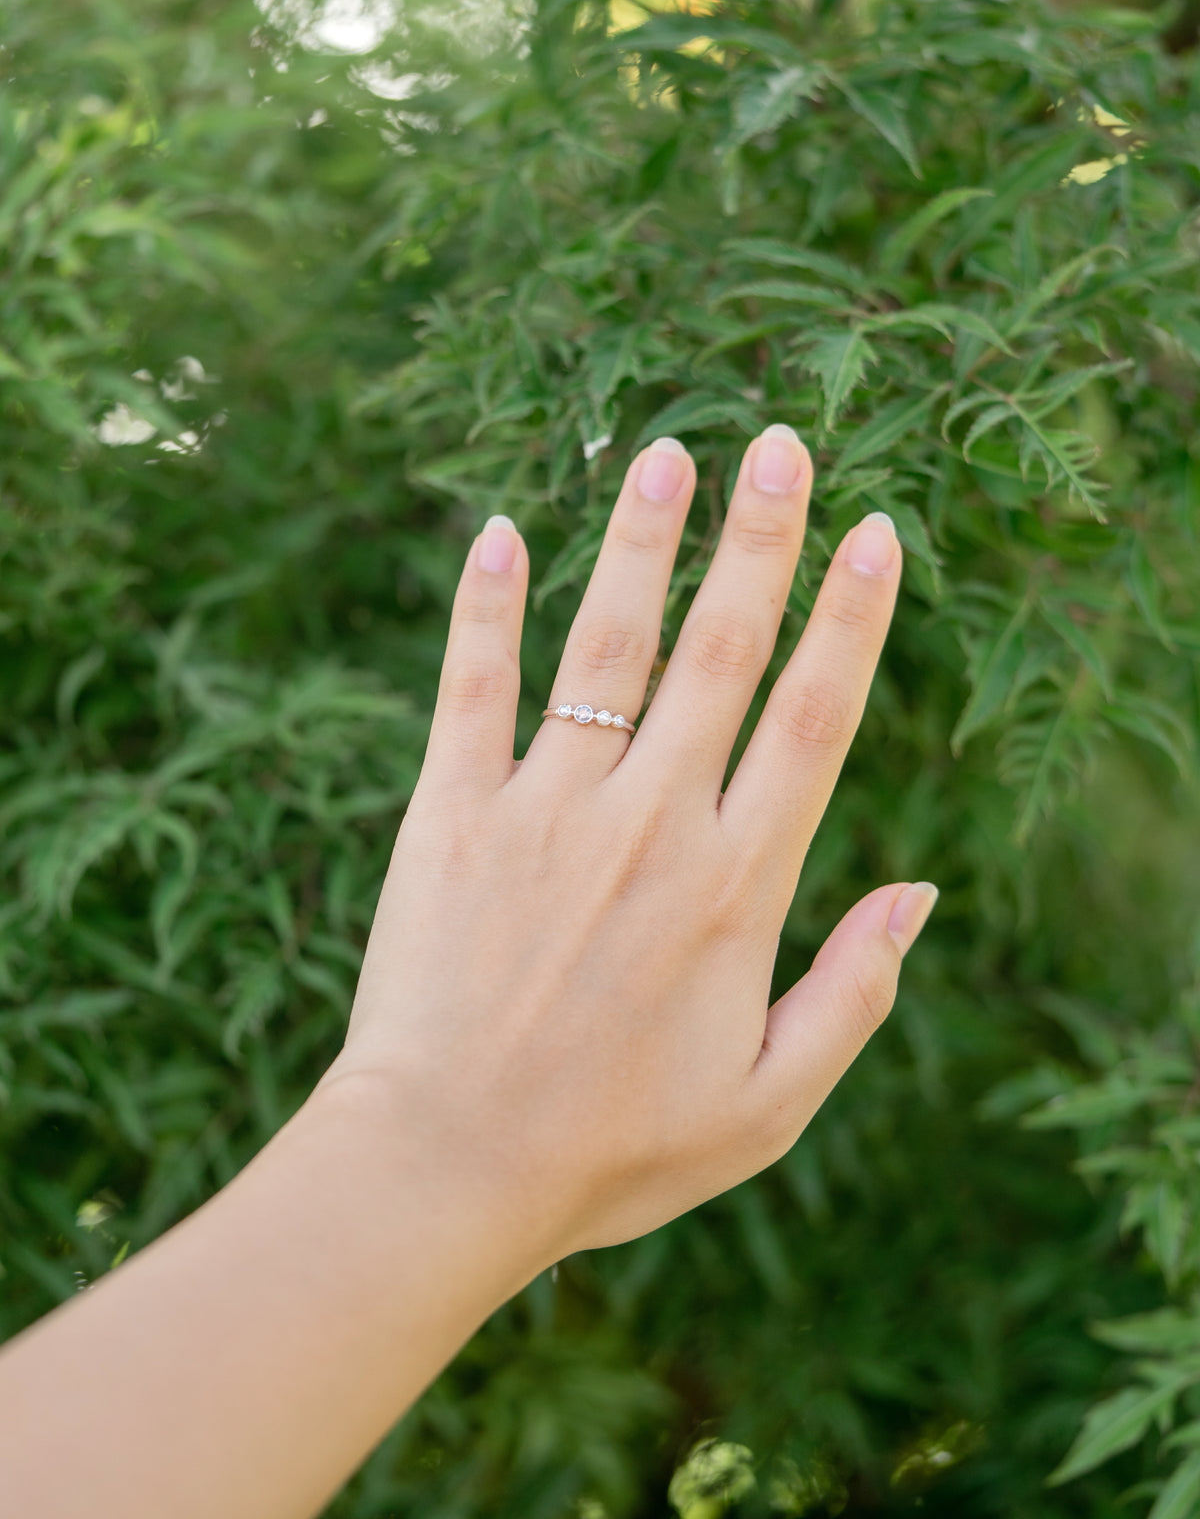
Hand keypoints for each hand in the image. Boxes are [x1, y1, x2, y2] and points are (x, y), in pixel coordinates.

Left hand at [319, 425, 936, 1263]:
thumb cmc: (614, 1150)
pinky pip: (471, 690)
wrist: (443, 1170)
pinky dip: (484, 609)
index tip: (877, 533)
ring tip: (666, 455)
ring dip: (641, 546)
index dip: (852, 620)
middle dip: (759, 541)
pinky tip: (501, 531)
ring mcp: (543, 812)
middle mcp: (648, 827)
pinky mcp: (449, 816)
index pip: (813, 721)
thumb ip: (853, 992)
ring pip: (606, 650)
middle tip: (781, 443)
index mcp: (735, 887)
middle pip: (720, 654)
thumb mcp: (768, 1104)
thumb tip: (919, 890)